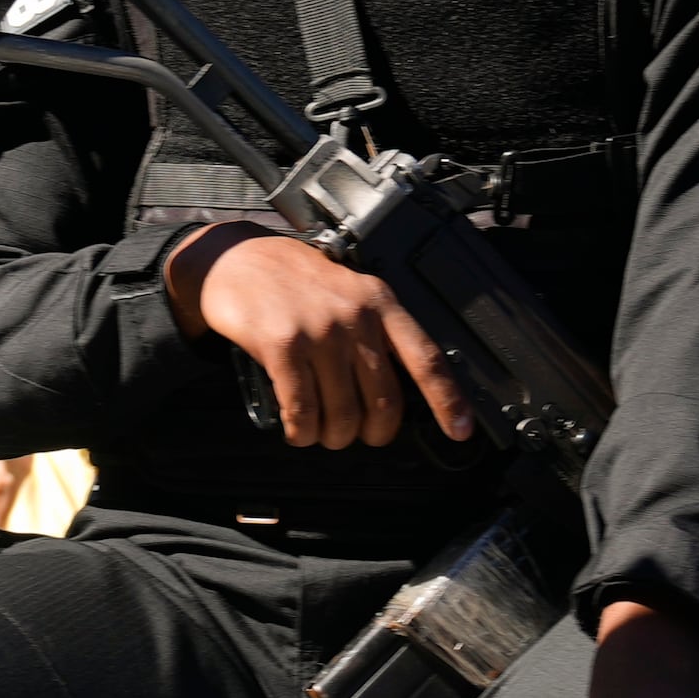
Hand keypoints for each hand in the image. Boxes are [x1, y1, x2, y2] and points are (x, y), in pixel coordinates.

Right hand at [178, 229, 479, 449]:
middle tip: (357, 434)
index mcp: (380, 302)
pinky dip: (302, 431)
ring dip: (332, 436)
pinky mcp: (282, 346)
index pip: (426, 358)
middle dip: (373, 432)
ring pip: (342, 413)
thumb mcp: (350, 292)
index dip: (447, 400)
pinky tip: (298, 431)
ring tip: (322, 432)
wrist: (237, 261)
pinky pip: (302, 409)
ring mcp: (319, 331)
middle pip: (384, 400)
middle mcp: (355, 316)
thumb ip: (376, 332)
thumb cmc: (296, 282)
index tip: (460, 431)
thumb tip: (398, 393)